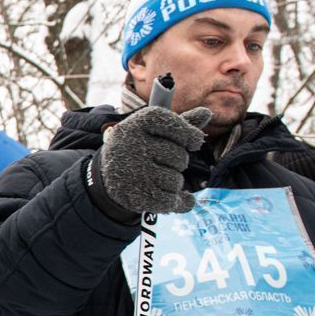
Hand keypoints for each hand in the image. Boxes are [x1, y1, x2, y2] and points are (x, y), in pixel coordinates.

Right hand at [95, 105, 212, 214]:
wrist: (107, 174)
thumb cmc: (140, 148)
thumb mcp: (155, 131)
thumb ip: (182, 123)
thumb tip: (207, 113)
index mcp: (138, 123)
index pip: (175, 125)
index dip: (190, 135)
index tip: (194, 142)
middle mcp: (133, 145)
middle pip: (180, 157)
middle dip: (179, 162)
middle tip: (163, 162)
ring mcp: (132, 172)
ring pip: (175, 181)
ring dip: (175, 183)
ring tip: (160, 178)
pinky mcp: (133, 195)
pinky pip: (169, 201)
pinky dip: (180, 203)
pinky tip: (179, 199)